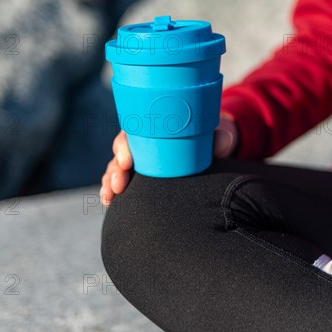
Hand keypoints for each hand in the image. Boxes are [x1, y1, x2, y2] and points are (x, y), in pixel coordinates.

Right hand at [100, 115, 237, 205]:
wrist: (211, 154)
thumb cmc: (210, 140)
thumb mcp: (217, 136)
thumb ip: (221, 139)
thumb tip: (222, 142)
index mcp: (154, 129)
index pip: (132, 133)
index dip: (124, 145)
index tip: (126, 159)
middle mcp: (142, 145)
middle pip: (120, 154)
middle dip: (115, 169)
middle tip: (119, 184)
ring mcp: (140, 163)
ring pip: (117, 170)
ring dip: (110, 183)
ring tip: (110, 197)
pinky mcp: (141, 179)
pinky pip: (123, 185)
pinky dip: (113, 193)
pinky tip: (109, 203)